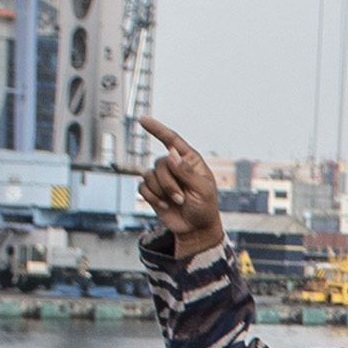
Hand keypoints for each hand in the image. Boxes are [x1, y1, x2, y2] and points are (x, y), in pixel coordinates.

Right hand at [134, 117, 223, 253]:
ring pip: (150, 175)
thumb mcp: (202, 190)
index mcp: (190, 160)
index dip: (157, 129)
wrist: (195, 228)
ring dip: (162, 192)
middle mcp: (174, 165)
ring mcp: (163, 177)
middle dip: (169, 183)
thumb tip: (171, 154)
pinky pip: (143, 187)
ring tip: (176, 202)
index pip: (172, 140)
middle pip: (160, 163)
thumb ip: (187, 172)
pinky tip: (164, 205)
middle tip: (182, 198)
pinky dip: (152, 198)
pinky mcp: (153, 190)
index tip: (143, 120)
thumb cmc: (205, 207)